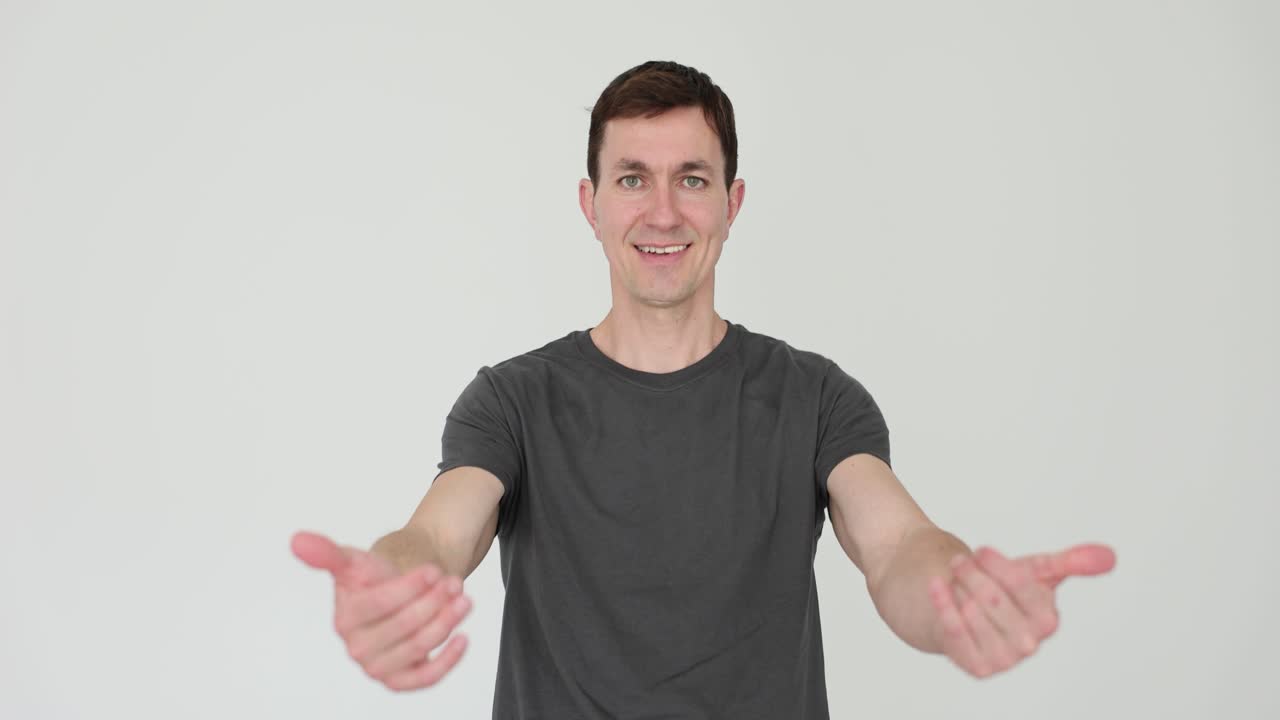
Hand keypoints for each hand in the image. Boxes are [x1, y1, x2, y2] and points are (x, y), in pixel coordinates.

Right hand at [291, 530, 472, 690]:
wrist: (400, 590)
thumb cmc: (378, 578)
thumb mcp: (355, 560)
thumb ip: (328, 553)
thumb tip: (298, 540)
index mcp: (344, 619)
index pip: (378, 605)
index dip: (408, 588)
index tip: (432, 571)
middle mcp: (357, 646)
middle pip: (403, 627)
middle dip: (434, 602)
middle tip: (452, 582)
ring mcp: (378, 666)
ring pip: (418, 648)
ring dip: (446, 622)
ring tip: (462, 599)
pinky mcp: (400, 679)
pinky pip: (426, 677)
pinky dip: (447, 659)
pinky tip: (462, 638)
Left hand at [927, 543, 1115, 678]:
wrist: (964, 611)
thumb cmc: (1004, 591)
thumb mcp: (1036, 572)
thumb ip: (1071, 563)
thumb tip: (1109, 556)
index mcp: (1048, 620)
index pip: (1020, 584)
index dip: (996, 564)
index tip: (981, 551)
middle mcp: (1030, 644)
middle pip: (991, 597)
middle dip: (972, 573)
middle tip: (961, 563)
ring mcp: (1004, 660)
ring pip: (970, 610)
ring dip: (958, 587)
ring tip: (957, 581)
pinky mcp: (977, 668)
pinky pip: (954, 629)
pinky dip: (942, 602)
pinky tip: (936, 586)